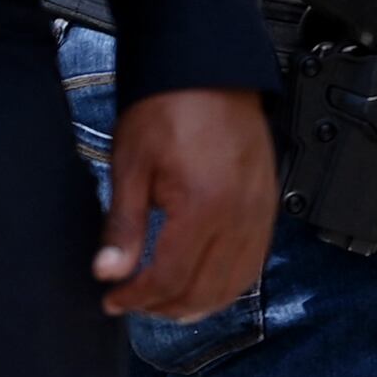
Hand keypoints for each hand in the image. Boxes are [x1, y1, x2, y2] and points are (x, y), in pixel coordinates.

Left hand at [96, 86, 275, 319]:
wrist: (209, 70)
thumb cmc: (168, 108)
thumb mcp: (131, 165)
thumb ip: (123, 226)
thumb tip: (108, 273)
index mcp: (203, 206)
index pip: (170, 277)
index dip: (137, 297)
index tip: (113, 299)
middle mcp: (239, 215)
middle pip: (203, 289)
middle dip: (163, 306)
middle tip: (132, 303)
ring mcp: (259, 212)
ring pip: (234, 284)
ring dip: (197, 303)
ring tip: (164, 303)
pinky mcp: (268, 206)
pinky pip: (253, 262)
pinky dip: (228, 284)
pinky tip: (205, 284)